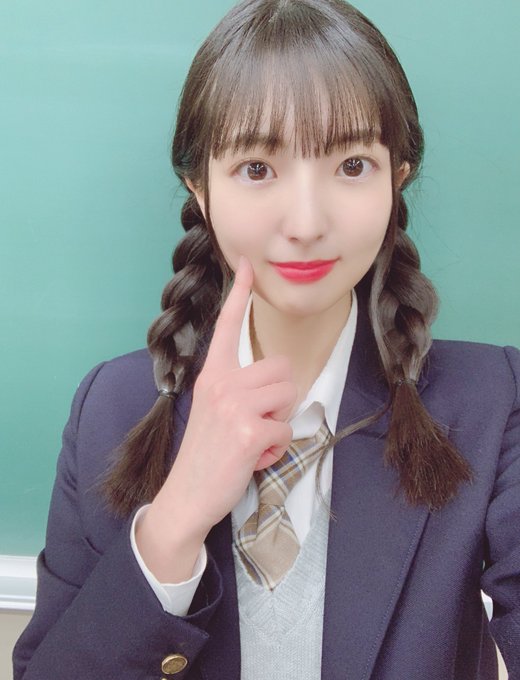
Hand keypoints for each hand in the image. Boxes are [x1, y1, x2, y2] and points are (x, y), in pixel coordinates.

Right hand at [137, 256, 295, 579]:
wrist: (186, 495)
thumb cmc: (205, 453)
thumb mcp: (213, 409)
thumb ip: (237, 388)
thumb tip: (276, 385)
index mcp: (211, 374)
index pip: (226, 326)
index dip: (239, 293)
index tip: (246, 264)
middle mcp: (220, 382)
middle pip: (283, 369)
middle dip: (280, 398)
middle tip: (258, 422)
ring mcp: (233, 405)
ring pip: (288, 395)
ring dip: (279, 422)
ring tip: (255, 439)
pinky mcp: (249, 430)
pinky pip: (286, 430)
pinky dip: (277, 448)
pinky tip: (254, 458)